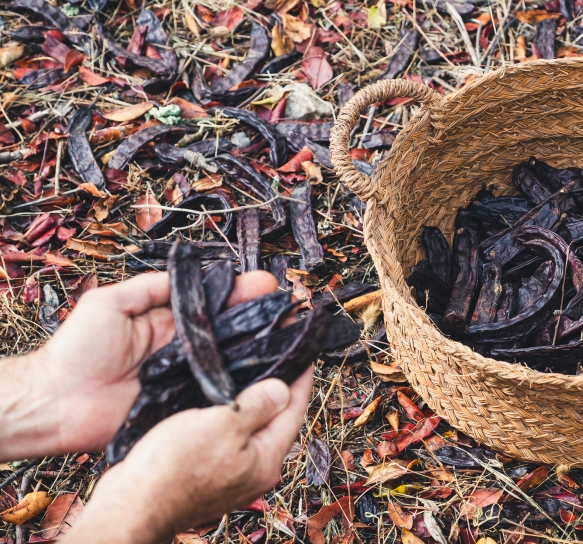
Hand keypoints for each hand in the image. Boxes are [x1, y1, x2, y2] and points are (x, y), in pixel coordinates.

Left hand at [0, 269, 277, 460]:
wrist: (56, 402)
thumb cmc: (76, 350)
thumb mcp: (109, 303)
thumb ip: (149, 287)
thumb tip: (186, 270)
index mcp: (169, 323)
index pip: (213, 303)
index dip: (241, 292)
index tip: (268, 283)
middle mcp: (184, 351)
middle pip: (230, 331)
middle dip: (262, 317)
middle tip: (293, 307)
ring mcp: (186, 380)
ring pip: (231, 363)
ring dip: (261, 350)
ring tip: (292, 336)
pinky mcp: (184, 407)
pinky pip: (219, 396)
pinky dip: (243, 388)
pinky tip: (270, 376)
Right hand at [61, 374, 311, 543]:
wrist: (130, 508)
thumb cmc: (172, 467)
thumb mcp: (221, 426)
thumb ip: (256, 407)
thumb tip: (283, 390)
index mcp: (266, 460)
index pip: (293, 411)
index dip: (300, 380)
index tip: (305, 354)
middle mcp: (256, 473)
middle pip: (277, 423)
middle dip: (278, 391)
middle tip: (278, 359)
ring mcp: (233, 478)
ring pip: (251, 432)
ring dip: (252, 405)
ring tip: (250, 375)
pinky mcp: (209, 479)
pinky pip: (230, 442)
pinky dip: (230, 421)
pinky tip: (220, 406)